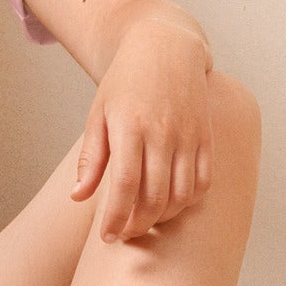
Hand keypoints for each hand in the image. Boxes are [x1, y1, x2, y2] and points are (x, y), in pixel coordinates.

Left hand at [72, 18, 213, 241]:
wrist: (165, 49)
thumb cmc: (124, 83)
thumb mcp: (98, 115)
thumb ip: (90, 159)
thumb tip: (77, 197)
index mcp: (130, 127)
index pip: (125, 186)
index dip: (116, 217)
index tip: (107, 237)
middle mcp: (164, 133)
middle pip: (155, 196)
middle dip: (138, 224)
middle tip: (123, 235)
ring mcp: (190, 136)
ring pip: (182, 194)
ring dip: (163, 217)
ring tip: (143, 223)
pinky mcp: (207, 138)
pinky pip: (203, 182)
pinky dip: (188, 202)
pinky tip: (170, 206)